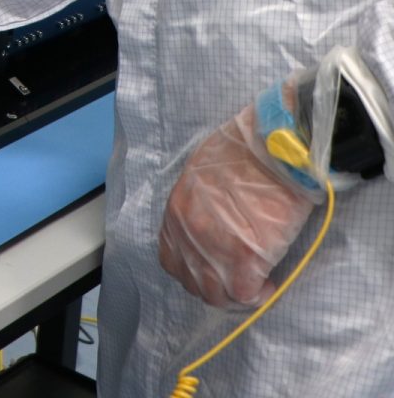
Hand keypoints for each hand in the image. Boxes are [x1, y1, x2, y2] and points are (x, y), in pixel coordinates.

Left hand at [158, 104, 314, 307]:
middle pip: (193, 282)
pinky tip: (269, 282)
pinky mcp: (245, 258)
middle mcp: (188, 233)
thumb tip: (210, 227)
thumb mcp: (201, 177)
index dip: (192, 271)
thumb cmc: (241, 154)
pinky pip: (245, 294)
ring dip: (236, 294)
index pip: (172, 260)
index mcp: (177, 212)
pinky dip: (259, 293)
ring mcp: (214, 248)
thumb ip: (197, 208)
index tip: (213, 270)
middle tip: (238, 281)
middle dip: (216, 288)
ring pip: (217, 294)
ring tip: (255, 283)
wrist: (270, 147)